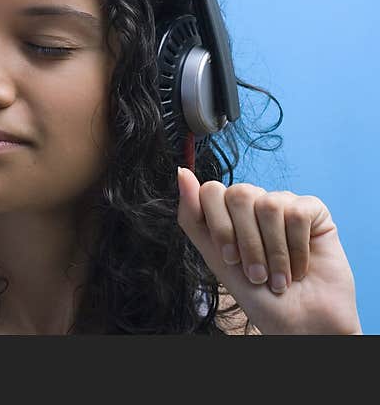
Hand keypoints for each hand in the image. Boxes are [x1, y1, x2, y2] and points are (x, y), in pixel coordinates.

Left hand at [176, 167, 361, 333]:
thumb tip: (182, 172)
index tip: (231, 260)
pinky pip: (298, 213)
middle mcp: (254, 202)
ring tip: (279, 278)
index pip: (211, 191)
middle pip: (239, 194)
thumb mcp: (215, 257)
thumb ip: (193, 216)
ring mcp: (284, 203)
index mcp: (227, 211)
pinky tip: (300, 268)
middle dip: (246, 242)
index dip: (220, 227)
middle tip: (257, 274)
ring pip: (269, 205)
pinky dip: (297, 248)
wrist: (299, 323)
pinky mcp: (314, 210)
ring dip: (273, 252)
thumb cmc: (257, 294)